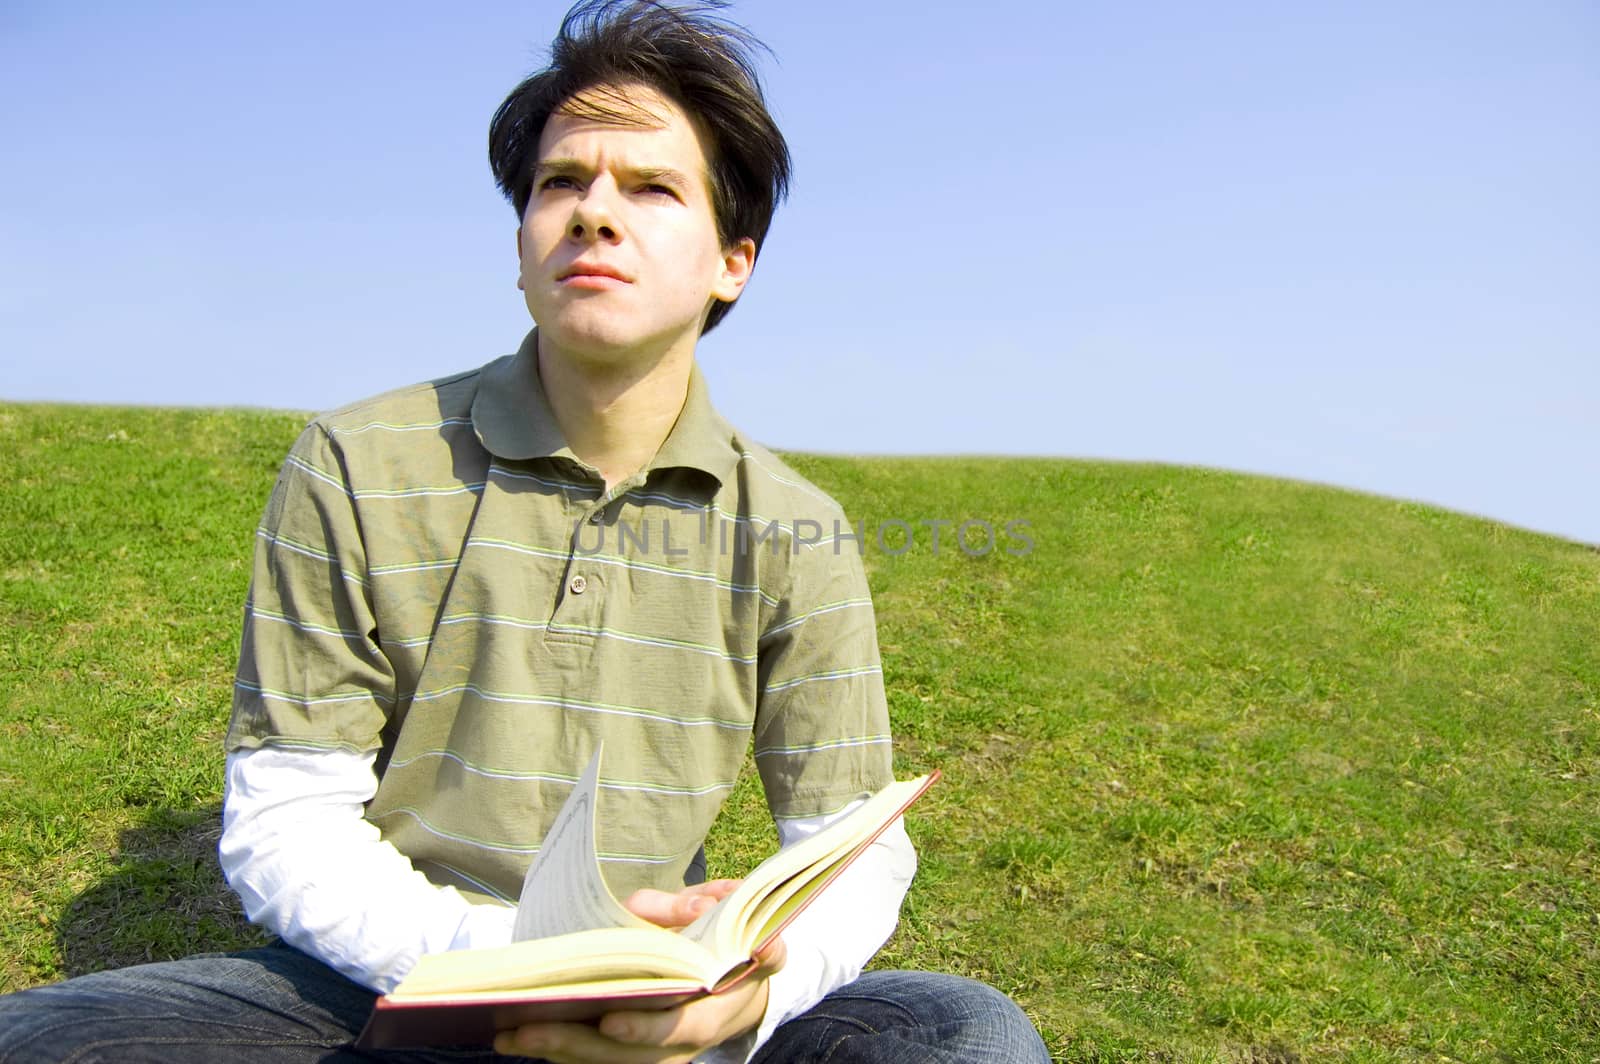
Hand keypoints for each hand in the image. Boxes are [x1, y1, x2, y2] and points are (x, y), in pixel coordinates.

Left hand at [493, 881, 786, 1062]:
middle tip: (526, 1032)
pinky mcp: (635, 1055)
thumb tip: (697, 908)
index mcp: (712, 1007)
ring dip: (558, 1053)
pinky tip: (519, 1038)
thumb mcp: (722, 911)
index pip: (678, 1028)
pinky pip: (597, 1061)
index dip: (644, 1029)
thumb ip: (705, 907)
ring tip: (509, 1036)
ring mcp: (659, 1055)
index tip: (609, 1022)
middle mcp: (684, 1042)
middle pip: (629, 1057)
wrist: (733, 975)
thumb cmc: (721, 938)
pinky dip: (561, 1053)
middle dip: (576, 1045)